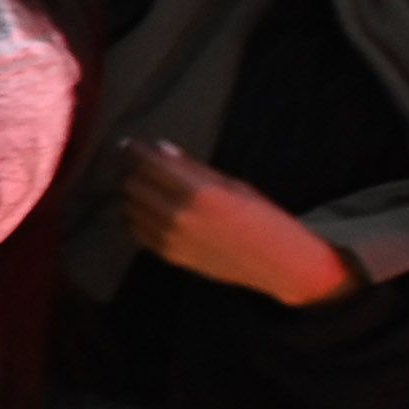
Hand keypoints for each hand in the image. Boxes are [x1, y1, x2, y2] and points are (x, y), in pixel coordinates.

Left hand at [119, 137, 357, 305]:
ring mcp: (170, 239)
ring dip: (132, 193)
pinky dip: (137, 215)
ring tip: (144, 185)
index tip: (129, 144)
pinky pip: (137, 230)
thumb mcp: (233, 185)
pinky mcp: (168, 255)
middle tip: (135, 163)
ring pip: (130, 207)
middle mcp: (178, 216)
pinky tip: (148, 208)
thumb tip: (160, 148)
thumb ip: (193, 169)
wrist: (279, 263)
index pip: (149, 164)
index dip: (134, 151)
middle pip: (132, 185)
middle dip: (131, 170)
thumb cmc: (264, 217)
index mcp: (198, 193)